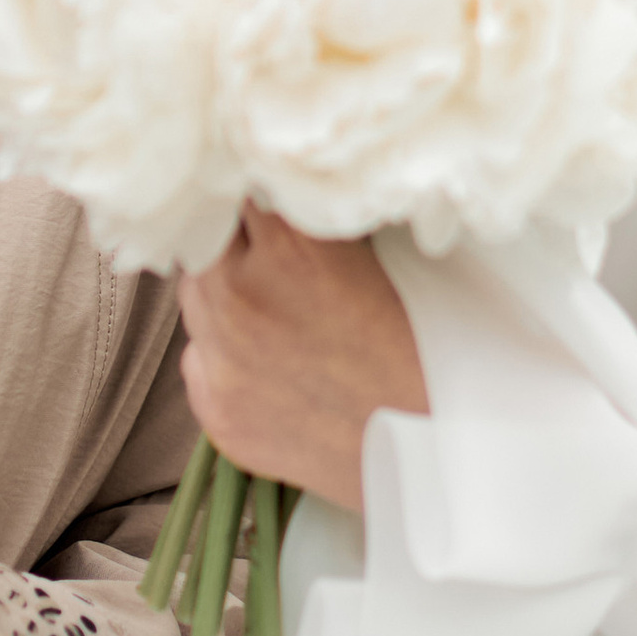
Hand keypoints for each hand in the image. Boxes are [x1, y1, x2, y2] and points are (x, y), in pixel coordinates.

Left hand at [178, 208, 425, 514]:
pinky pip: (199, 357)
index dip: (257, 180)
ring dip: (226, 289)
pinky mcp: (215, 409)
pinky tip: (275, 362)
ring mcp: (222, 358)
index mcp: (291, 247)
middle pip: (206, 234)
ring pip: (195, 294)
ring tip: (281, 309)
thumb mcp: (389, 256)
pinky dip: (225, 352)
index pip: (239, 180)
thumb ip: (323, 217)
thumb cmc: (434, 351)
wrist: (440, 455)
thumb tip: (286, 182)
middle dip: (235, 235)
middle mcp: (242, 296)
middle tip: (274, 247)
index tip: (267, 185)